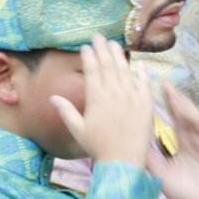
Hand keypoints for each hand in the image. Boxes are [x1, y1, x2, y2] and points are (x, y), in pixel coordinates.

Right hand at [51, 38, 156, 169]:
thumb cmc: (98, 147)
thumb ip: (66, 111)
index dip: (89, 57)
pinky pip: (144, 83)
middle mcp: (115, 94)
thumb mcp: (78, 130)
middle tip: (99, 36)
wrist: (123, 161)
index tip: (86, 46)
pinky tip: (137, 63)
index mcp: (97, 99)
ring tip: (114, 44)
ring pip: (125, 70)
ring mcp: (132, 97)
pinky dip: (141, 72)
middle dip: (102, 49)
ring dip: (119, 55)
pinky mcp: (146, 104)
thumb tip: (52, 97)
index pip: (92, 71)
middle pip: (108, 65)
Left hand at [147, 82, 198, 198]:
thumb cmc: (180, 192)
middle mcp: (197, 139)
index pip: (175, 118)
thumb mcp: (159, 171)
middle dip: (178, 100)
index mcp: (183, 142)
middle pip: (187, 115)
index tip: (159, 88)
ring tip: (180, 105)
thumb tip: (132, 137)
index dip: (169, 104)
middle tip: (167, 87)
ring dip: (191, 112)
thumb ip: (149, 155)